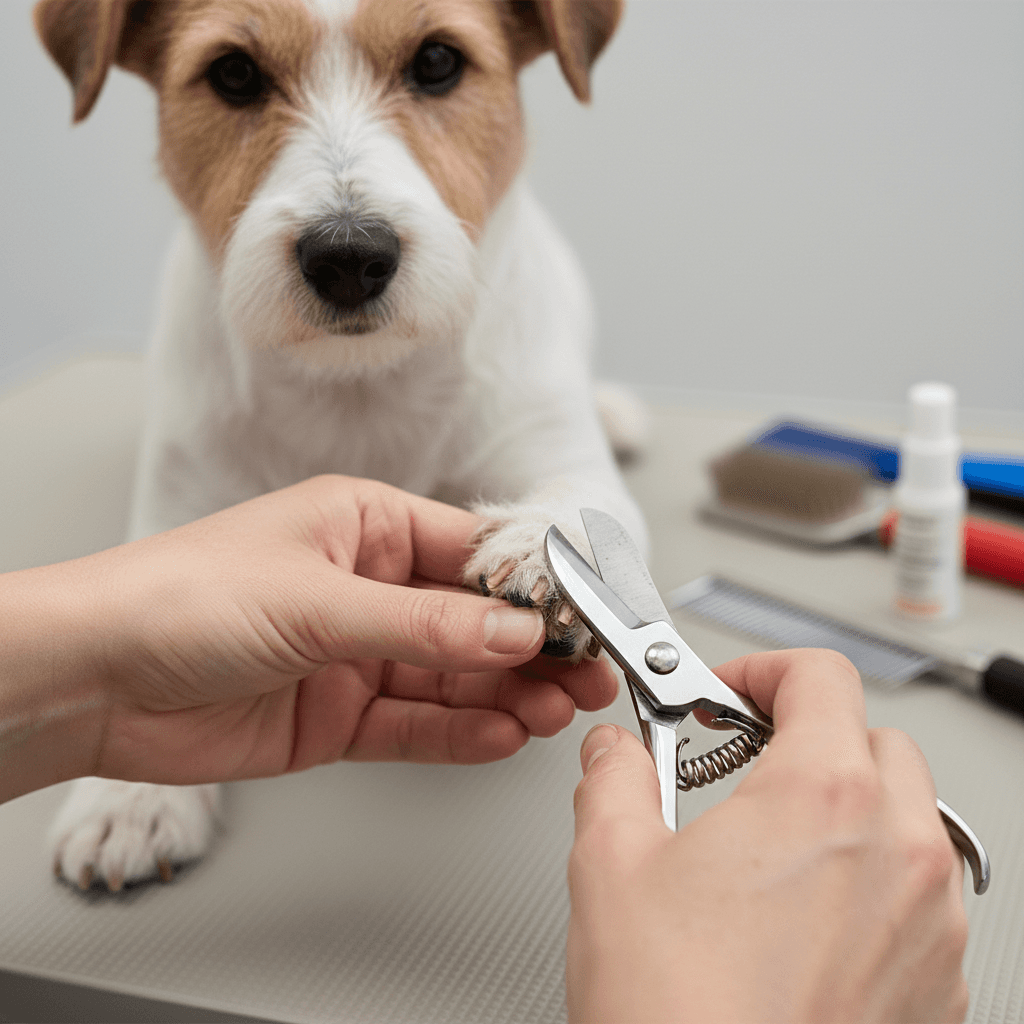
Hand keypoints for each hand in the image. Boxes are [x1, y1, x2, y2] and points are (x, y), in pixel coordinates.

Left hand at [0, 476, 616, 799]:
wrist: (96, 680)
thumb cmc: (181, 598)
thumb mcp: (317, 601)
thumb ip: (423, 626)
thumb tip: (512, 633)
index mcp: (363, 526)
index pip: (471, 552)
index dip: (530, 586)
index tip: (578, 614)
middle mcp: (366, 588)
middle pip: (472, 620)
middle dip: (531, 648)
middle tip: (587, 671)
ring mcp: (355, 655)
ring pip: (452, 677)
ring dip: (507, 694)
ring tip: (556, 709)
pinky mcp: (338, 715)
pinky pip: (415, 725)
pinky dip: (461, 732)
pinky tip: (504, 734)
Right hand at [566, 649, 968, 1023]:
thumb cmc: (676, 1016)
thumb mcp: (609, 864)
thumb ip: (613, 777)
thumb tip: (613, 753)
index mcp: (822, 796)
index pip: (821, 675)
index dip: (763, 669)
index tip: (728, 691)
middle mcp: (898, 852)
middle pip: (876, 738)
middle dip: (808, 735)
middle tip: (743, 761)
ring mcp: (930, 925)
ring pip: (908, 818)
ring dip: (846, 807)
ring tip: (771, 845)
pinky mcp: (937, 987)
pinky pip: (920, 897)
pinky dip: (869, 881)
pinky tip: (800, 920)